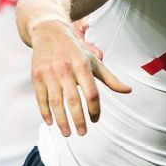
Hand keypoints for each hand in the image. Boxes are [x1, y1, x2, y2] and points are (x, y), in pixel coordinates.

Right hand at [29, 20, 129, 136]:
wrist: (49, 32)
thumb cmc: (75, 50)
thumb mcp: (94, 61)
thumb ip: (110, 79)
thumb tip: (129, 91)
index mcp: (82, 66)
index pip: (91, 93)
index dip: (95, 109)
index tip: (95, 119)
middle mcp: (65, 70)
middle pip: (73, 100)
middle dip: (78, 120)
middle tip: (82, 133)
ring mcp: (49, 73)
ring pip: (56, 102)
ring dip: (62, 120)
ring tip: (67, 133)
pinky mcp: (37, 76)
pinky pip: (41, 98)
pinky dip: (45, 112)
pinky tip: (51, 122)